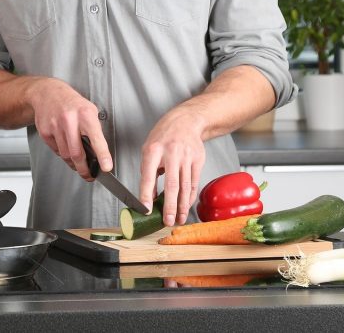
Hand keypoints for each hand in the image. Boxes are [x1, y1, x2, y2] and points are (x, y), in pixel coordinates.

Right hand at [27, 77, 112, 178]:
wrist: (47, 93)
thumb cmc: (72, 103)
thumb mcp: (89, 110)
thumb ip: (94, 130)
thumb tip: (100, 153)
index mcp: (85, 114)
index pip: (96, 138)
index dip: (102, 155)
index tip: (106, 167)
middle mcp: (69, 120)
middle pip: (77, 153)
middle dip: (84, 169)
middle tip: (89, 175)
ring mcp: (55, 126)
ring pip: (66, 155)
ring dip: (73, 163)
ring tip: (77, 162)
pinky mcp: (45, 132)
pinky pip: (56, 151)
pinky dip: (62, 153)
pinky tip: (65, 146)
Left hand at [139, 106, 206, 226]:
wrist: (186, 121)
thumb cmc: (164, 136)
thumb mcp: (149, 149)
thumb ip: (148, 172)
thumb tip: (149, 196)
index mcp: (154, 150)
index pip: (148, 175)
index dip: (146, 194)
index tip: (145, 209)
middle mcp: (171, 153)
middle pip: (171, 184)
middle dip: (169, 206)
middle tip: (167, 221)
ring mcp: (186, 157)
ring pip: (184, 186)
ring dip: (182, 206)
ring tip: (179, 219)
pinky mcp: (198, 160)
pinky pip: (193, 182)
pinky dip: (189, 197)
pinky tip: (186, 206)